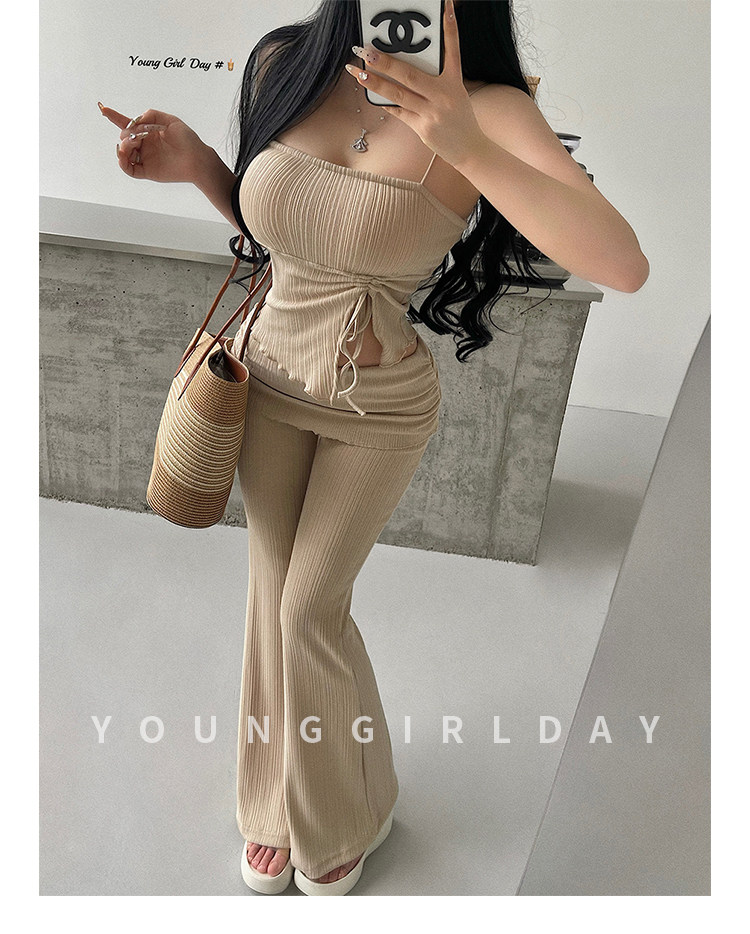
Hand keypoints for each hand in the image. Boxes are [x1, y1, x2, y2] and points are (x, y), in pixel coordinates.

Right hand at [99, 103, 207, 182]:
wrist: (197, 159)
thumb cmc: (188, 140)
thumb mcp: (171, 120)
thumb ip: (152, 115)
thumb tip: (136, 120)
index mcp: (148, 132)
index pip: (127, 124)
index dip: (114, 116)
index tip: (102, 108)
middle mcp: (144, 145)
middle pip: (124, 138)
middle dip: (126, 134)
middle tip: (139, 134)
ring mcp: (145, 158)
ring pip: (124, 153)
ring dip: (123, 146)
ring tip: (132, 143)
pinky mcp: (147, 171)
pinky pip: (129, 169)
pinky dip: (122, 162)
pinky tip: (123, 155)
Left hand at [346, 0, 486, 167]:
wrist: (470, 149)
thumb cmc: (460, 119)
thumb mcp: (455, 94)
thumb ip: (435, 82)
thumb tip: (405, 71)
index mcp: (454, 82)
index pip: (453, 49)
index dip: (448, 27)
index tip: (444, 6)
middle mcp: (444, 95)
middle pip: (410, 74)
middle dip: (385, 62)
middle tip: (366, 51)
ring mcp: (432, 112)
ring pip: (398, 94)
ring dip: (375, 83)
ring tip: (358, 73)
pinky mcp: (423, 128)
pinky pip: (400, 113)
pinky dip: (387, 104)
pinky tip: (373, 96)